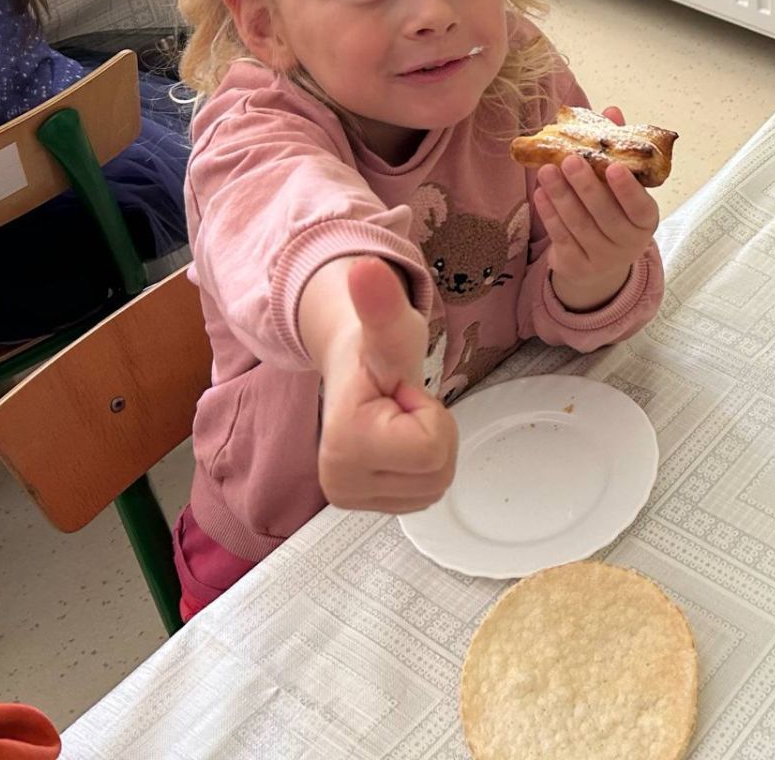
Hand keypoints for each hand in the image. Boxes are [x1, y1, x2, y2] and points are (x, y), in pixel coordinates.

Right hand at [315, 259, 457, 513]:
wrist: (354, 368)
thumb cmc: (377, 350)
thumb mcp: (392, 325)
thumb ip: (383, 302)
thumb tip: (365, 266)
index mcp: (344, 445)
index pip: (431, 449)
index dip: (429, 413)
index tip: (403, 393)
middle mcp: (339, 484)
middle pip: (436, 473)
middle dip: (433, 432)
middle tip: (404, 406)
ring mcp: (351, 500)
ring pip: (434, 487)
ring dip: (430, 449)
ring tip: (401, 420)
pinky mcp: (365, 506)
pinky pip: (425, 495)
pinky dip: (422, 466)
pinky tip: (400, 441)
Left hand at [534, 107, 660, 311]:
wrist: (600, 263)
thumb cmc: (614, 211)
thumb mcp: (622, 185)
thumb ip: (617, 149)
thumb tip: (611, 111)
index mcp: (645, 220)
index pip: (640, 207)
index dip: (627, 189)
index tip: (613, 166)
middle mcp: (628, 243)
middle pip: (605, 214)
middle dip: (586, 186)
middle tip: (569, 159)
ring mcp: (602, 258)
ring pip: (579, 225)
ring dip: (562, 196)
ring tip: (546, 170)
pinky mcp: (577, 265)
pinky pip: (561, 237)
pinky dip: (550, 214)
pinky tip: (541, 193)